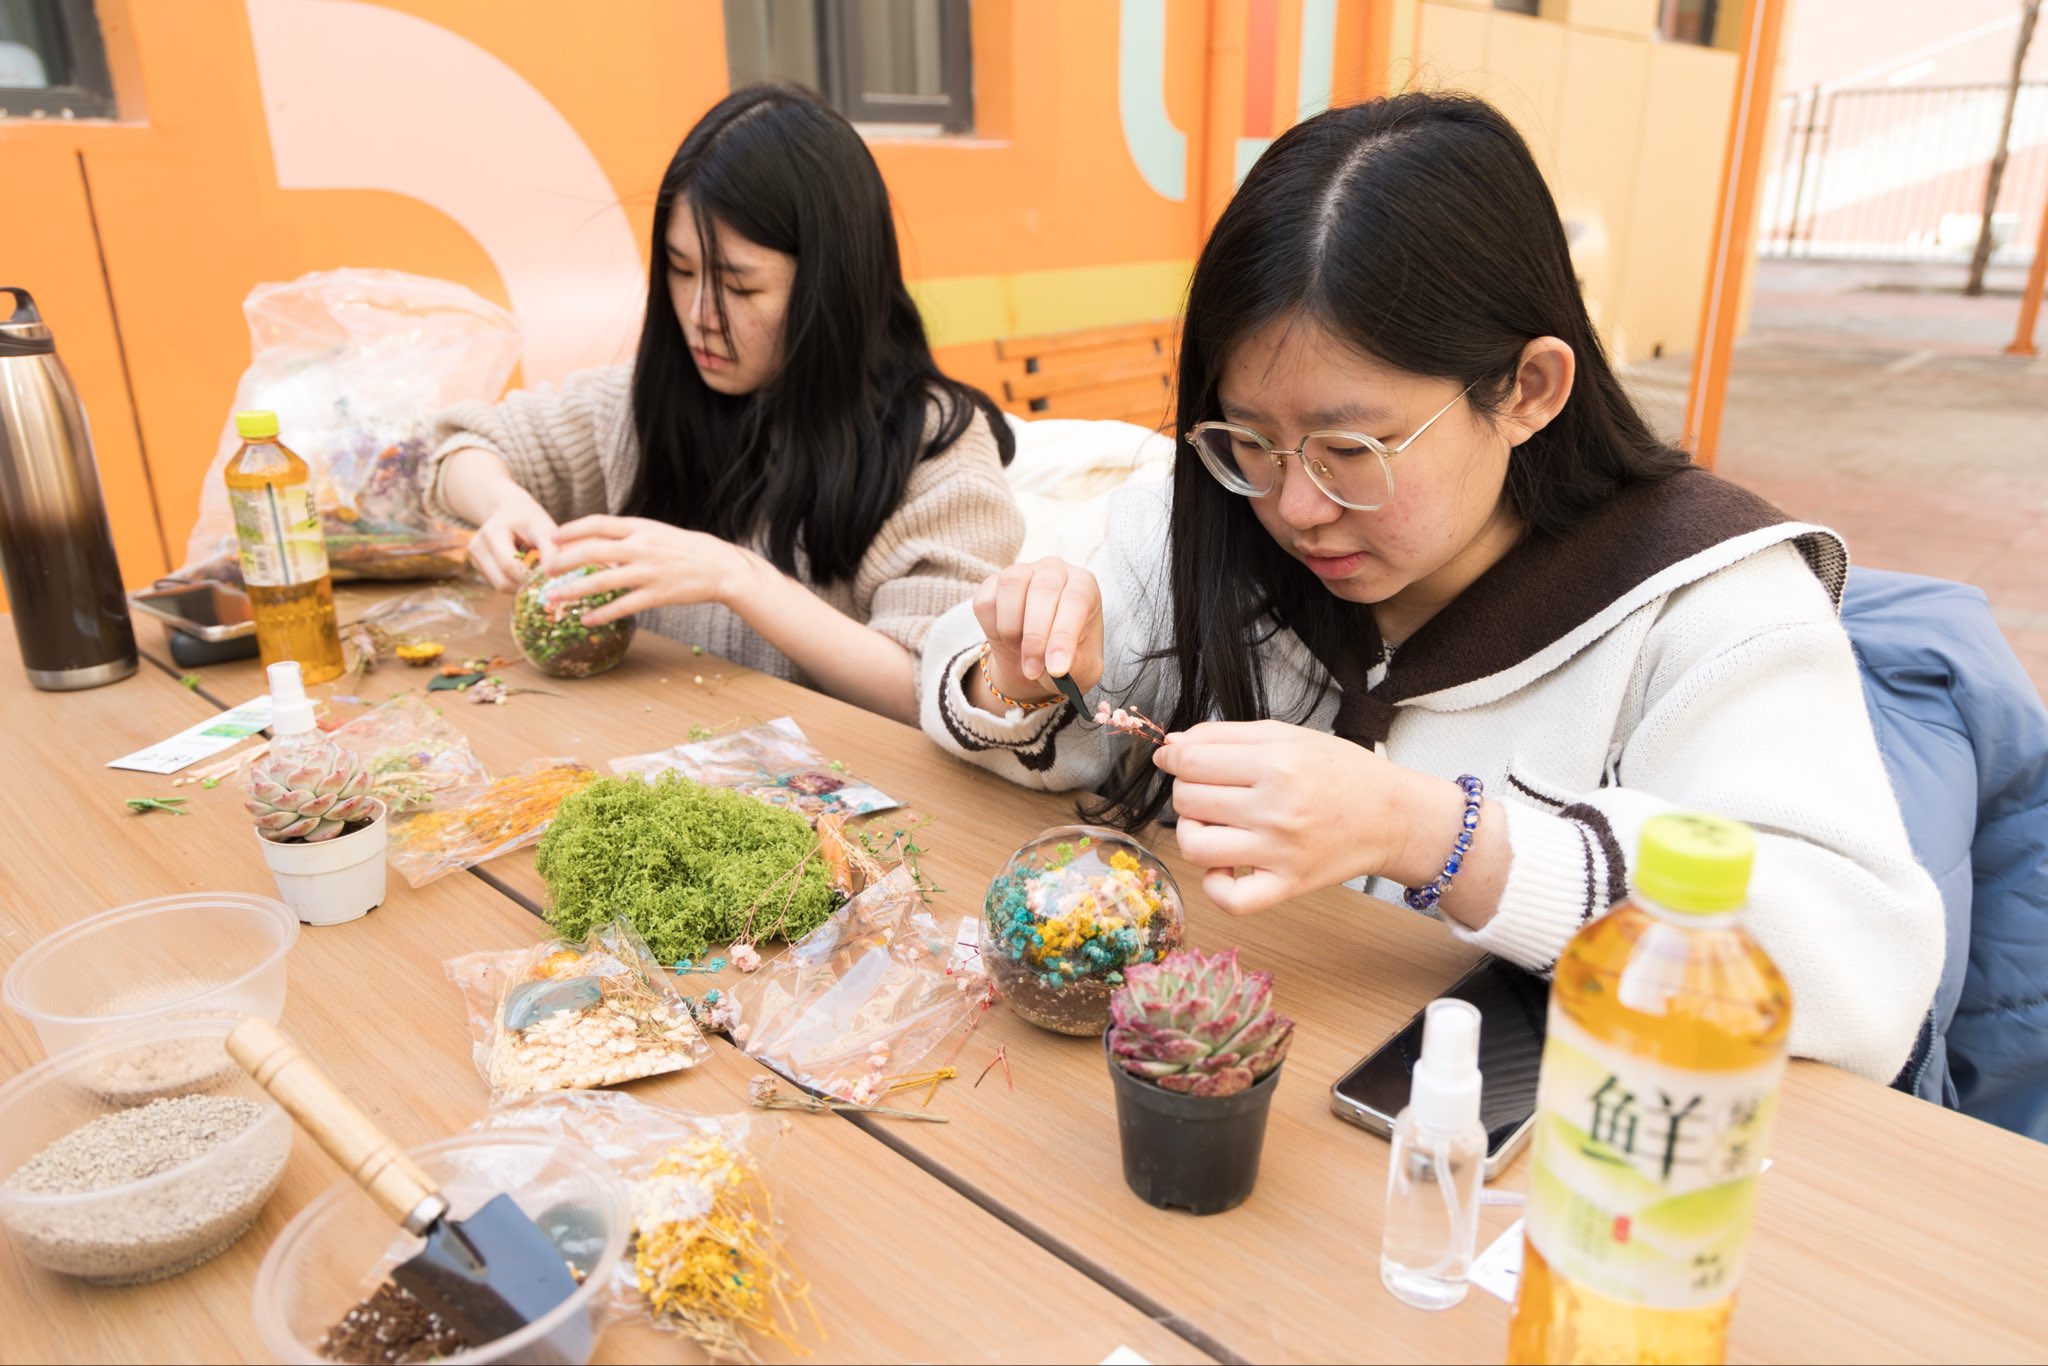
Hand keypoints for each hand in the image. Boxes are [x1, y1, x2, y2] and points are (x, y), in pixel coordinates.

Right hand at [468, 490, 558, 590]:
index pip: (509, 565)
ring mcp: (474, 557)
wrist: (508, 510)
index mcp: (492, 532)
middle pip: (502, 582)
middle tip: (546, 579)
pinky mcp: (477, 566)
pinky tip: (523, 568)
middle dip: (527, 585)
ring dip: (521, 585)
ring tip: (535, 571)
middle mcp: (477, 546)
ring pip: (500, 586)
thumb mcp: (543, 528)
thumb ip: (551, 551)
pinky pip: (498, 584)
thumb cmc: (529, 519)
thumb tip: (553, 578)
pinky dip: (514, 582)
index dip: (531, 577)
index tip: (551, 579)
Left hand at [544, 515, 747, 625]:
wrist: (721, 566)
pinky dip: (601, 614)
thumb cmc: (686, 549)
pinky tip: (585, 620)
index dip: (572, 530)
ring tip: (553, 599)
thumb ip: (628, 536)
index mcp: (640, 528)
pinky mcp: (656, 595)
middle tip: (545, 570)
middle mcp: (641, 547)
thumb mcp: (656, 533)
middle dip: (564, 561)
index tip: (552, 537)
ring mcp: (648, 572)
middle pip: (592, 551)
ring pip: (602, 580)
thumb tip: (595, 543)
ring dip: (573, 591)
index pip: (598, 523)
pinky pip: (622, 606)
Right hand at [969, 557, 1104, 704]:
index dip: (1064, 636)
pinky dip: (991, 627)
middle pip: (1043, 588)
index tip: (1057, 668)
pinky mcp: (992, 585)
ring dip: (1011, 627)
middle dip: (1036, 635)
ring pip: (1010, 585)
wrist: (1038, 664)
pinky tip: (1006, 640)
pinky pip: (985, 601)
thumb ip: (1076, 667)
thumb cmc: (1067, 660)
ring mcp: (1021, 573)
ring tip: (1020, 652)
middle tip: (1033, 670)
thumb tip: (1056, 667)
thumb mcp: (1082, 670)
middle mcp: (1054, 571)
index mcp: (1084, 586)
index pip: (1076, 600)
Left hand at [1153, 720, 1420, 913]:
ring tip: (1212, 823)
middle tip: (1209, 787)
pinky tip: (1224, 865)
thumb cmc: (1343, 773)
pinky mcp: (1287, 885)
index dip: (1174, 757)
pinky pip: (1230, 898)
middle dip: (1187, 789)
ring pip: (1195, 846)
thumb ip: (1227, 735)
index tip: (1176, 758)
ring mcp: (1280, 851)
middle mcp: (1276, 809)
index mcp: (1277, 764)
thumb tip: (1172, 743)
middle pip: (1188, 800)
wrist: (1394, 816)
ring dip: (1191, 832)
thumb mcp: (1289, 737)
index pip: (1191, 761)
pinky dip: (1214, 884)